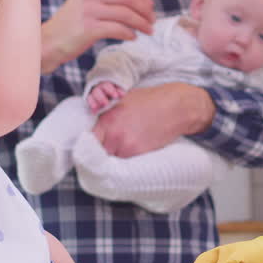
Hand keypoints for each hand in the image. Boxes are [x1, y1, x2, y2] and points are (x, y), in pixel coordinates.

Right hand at [41, 0, 155, 69]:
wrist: (48, 42)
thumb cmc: (70, 25)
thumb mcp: (85, 1)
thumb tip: (138, 2)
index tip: (149, 4)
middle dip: (145, 9)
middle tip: (153, 20)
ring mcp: (89, 10)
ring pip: (126, 14)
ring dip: (142, 23)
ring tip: (148, 30)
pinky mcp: (89, 28)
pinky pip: (118, 29)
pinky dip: (129, 33)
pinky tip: (133, 37)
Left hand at [89, 83, 210, 156]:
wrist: (175, 107)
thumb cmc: (149, 101)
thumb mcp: (121, 102)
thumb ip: (105, 116)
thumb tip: (93, 129)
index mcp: (106, 120)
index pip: (87, 141)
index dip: (87, 146)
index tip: (89, 149)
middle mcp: (114, 135)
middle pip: (98, 154)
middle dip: (101, 152)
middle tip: (106, 150)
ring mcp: (127, 146)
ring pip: (113, 159)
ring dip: (115, 156)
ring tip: (124, 147)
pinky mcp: (140, 154)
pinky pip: (127, 161)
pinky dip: (127, 159)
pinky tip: (134, 149)